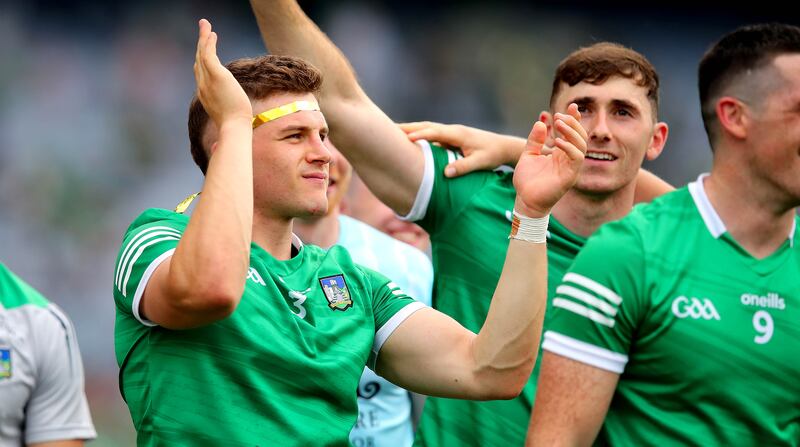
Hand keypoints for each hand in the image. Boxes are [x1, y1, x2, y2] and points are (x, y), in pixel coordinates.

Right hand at [193, 19, 251, 126]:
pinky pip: (209, 54)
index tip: (205, 49)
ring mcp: (207, 80)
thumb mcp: (228, 118)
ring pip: (202, 54)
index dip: (201, 59)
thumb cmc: (235, 126)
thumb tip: (228, 131)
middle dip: (200, 44)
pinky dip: (209, 42)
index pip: (200, 73)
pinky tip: (212, 34)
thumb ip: (226, 115)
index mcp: (204, 95)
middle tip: (204, 30)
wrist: (234, 127)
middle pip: (198, 60)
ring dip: (203, 37)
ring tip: (205, 24)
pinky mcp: (216, 75)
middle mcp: (202, 86)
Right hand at [399, 122, 521, 177]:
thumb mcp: (480, 162)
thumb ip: (463, 167)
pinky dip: (419, 134)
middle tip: (388, 129)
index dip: (420, 135)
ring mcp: (451, 133)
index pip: (435, 132)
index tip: (405, 138)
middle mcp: (452, 130)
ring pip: (428, 129)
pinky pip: (431, 135)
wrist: (502, 147)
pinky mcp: (450, 137)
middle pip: (427, 126)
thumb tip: (445, 173)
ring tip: (393, 132)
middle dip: (409, 127)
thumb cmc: (492, 154)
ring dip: (412, 129)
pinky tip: (409, 140)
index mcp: (458, 134)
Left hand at [513, 104, 586, 217]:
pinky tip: (557, 142)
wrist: (525, 200)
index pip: (572, 133)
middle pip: (580, 136)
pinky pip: (576, 158)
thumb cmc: (527, 180)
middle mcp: (568, 159)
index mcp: (560, 153)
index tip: (572, 106)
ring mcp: (570, 167)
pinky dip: (569, 148)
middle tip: (560, 115)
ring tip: (559, 123)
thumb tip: (540, 122)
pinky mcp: (570, 176)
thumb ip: (535, 140)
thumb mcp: (528, 155)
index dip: (574, 119)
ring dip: (571, 132)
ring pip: (581, 145)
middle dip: (573, 123)